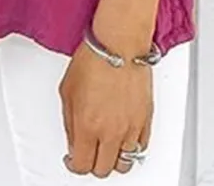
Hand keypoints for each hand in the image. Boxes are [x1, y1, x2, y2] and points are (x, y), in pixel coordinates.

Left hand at [59, 39, 152, 176]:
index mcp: (87, 126)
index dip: (74, 165)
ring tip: (106, 147)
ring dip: (114, 158)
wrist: (119, 45)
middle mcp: (111, 132)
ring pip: (125, 163)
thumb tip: (73, 140)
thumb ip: (70, 122)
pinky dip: (131, 148)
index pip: (81, 165)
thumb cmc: (93, 60)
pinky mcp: (146, 120)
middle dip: (93, 163)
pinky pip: (141, 147)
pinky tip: (123, 138)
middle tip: (89, 152)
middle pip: (103, 169)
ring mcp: (130, 128)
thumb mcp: (67, 91)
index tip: (73, 159)